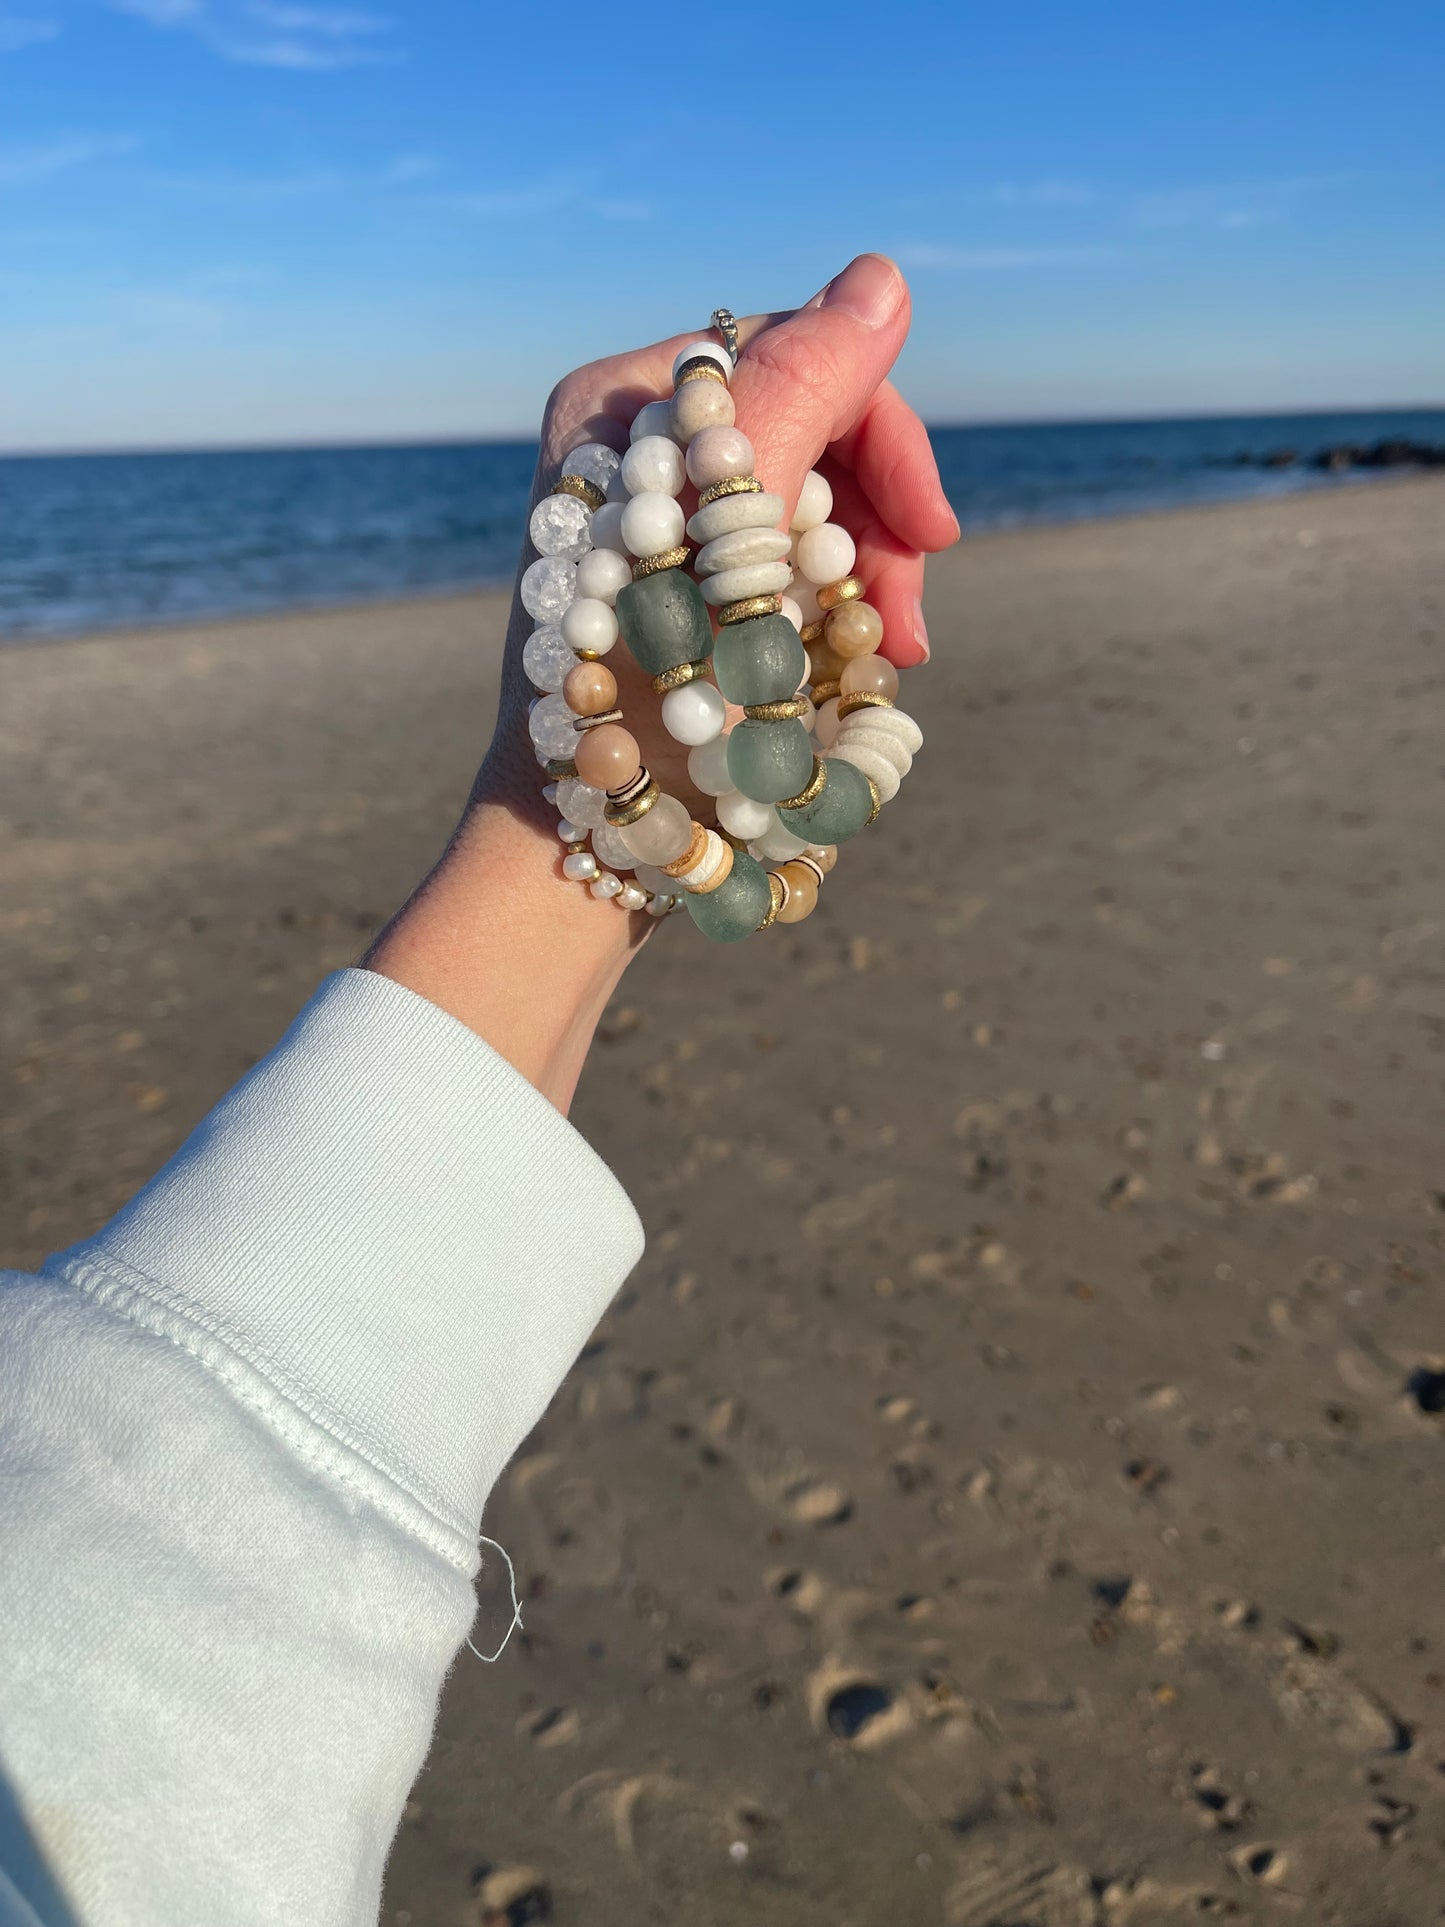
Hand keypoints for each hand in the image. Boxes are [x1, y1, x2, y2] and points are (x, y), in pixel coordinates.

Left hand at [481, 253, 957, 813]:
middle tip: (908, 628)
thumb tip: (882, 278)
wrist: (593, 845)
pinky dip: (826, 610)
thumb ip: (799, 393)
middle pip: (807, 431)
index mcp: (615, 408)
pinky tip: (841, 669)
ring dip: (864, 578)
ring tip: (887, 662)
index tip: (932, 541)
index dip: (882, 441)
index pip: (792, 359)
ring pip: (806, 502)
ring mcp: (648, 524)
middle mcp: (624, 453)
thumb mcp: (729, 538)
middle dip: (874, 525)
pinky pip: (779, 562)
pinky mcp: (673, 592)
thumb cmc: (650, 706)